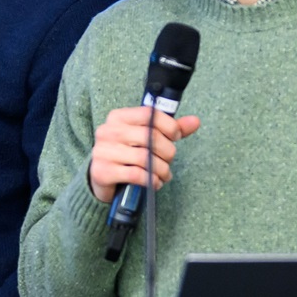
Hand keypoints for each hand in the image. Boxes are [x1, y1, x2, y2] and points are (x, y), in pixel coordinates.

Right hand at [88, 106, 202, 203]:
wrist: (101, 178)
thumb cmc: (127, 155)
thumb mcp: (146, 138)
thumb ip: (169, 129)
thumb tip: (195, 121)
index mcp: (118, 117)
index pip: (148, 114)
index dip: (168, 126)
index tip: (176, 137)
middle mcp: (108, 131)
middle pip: (149, 136)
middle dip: (167, 151)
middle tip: (169, 161)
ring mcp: (103, 151)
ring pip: (144, 158)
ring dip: (161, 169)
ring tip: (164, 174)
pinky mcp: (102, 171)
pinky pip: (136, 174)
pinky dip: (151, 180)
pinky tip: (154, 183)